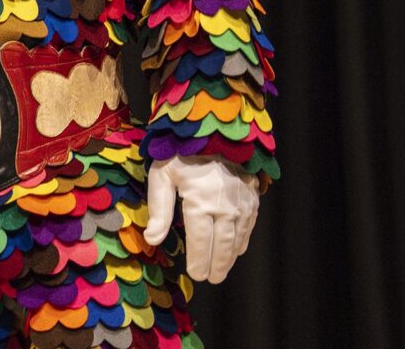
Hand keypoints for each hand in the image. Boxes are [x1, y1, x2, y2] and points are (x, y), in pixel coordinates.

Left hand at [144, 154, 260, 281]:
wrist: (215, 126)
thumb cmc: (182, 149)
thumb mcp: (162, 174)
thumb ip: (159, 209)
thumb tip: (152, 240)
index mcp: (200, 203)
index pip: (200, 242)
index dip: (198, 260)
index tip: (196, 275)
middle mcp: (224, 208)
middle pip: (221, 245)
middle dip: (216, 265)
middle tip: (211, 279)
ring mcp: (242, 203)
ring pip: (237, 238)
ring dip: (230, 257)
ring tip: (221, 270)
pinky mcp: (252, 196)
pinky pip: (249, 224)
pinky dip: (243, 239)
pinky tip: (237, 248)